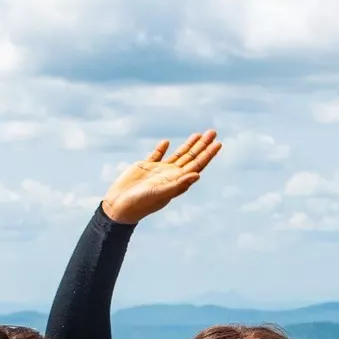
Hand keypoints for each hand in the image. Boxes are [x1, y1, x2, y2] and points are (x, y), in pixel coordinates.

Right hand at [100, 130, 221, 223]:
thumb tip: (198, 175)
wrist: (120, 206)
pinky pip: (156, 155)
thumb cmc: (141, 203)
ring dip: (188, 145)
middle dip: (202, 145)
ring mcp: (159, 171)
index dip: (208, 154)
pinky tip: (167, 142)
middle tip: (213, 132)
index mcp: (177, 181)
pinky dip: (162, 148)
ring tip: (198, 134)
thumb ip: (179, 184)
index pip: (197, 165)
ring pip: (178, 155)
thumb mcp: (161, 193)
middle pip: (191, 157)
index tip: (218, 143)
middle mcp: (171, 175)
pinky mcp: (145, 167)